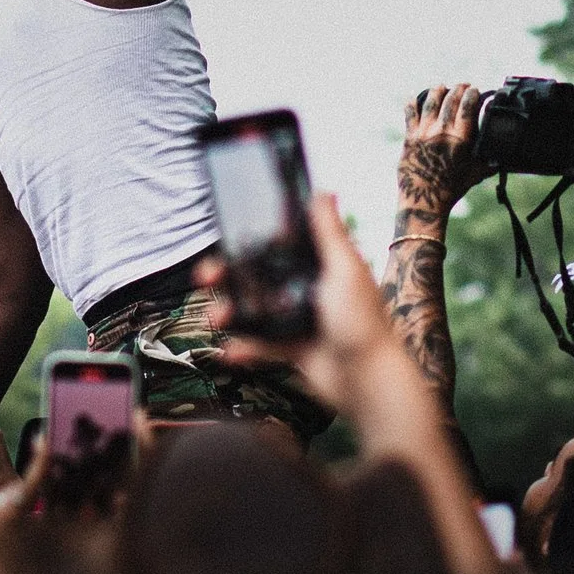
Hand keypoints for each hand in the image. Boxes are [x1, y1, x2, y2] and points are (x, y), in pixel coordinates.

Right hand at [198, 191, 397, 417]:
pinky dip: (242, 347)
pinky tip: (228, 351)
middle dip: (229, 275)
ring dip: (230, 311)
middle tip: (206, 276)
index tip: (227, 235)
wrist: (367, 382)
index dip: (253, 238)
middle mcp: (307, 288)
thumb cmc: (364, 323)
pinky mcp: (292, 348)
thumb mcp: (345, 271)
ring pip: (254, 308)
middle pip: (259, 275)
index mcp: (320, 265)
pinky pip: (260, 344)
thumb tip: (323, 191)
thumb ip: (330, 234)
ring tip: (215, 317)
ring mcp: (297, 319)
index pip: (280, 244)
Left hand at [396, 84, 486, 224]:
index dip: (472, 94)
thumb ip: (488, 164)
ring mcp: (424, 133)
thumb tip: (501, 159)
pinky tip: (413, 97)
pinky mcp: (409, 138)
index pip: (468, 107)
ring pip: (430, 102)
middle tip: (463, 86)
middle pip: (450, 100)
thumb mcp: (474, 175)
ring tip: (441, 86)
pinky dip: (412, 103)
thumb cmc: (451, 190)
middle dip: (458, 89)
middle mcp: (442, 132)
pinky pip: (409, 114)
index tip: (475, 90)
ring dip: (437, 91)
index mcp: (460, 139)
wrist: (424, 201)